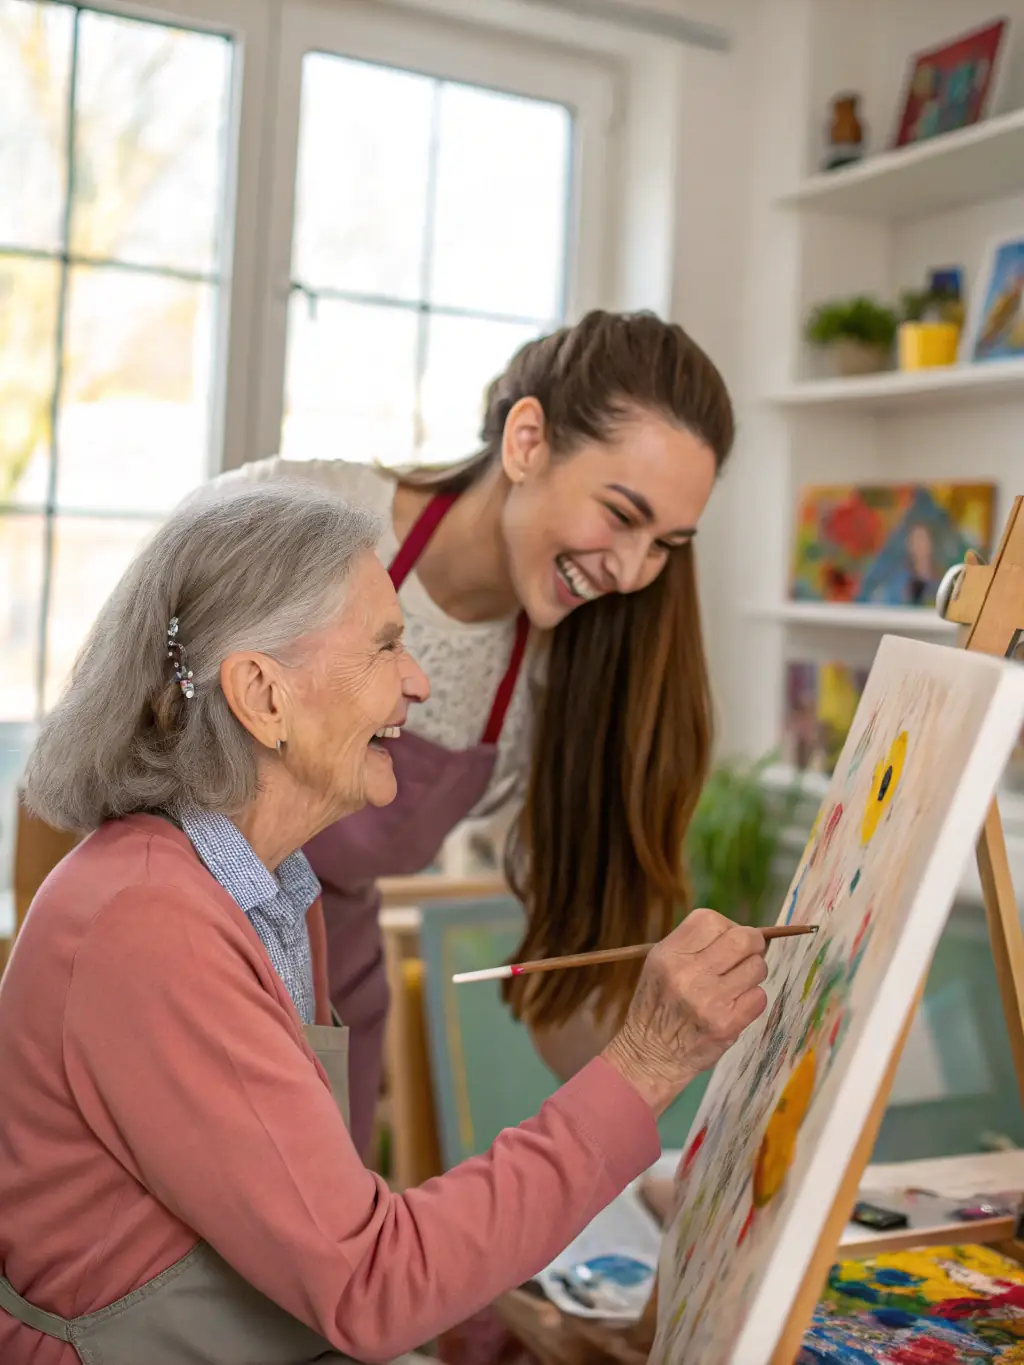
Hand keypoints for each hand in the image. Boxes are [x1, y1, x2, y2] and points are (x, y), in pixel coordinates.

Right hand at [602, 909, 767, 1115]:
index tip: (728, 940)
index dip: (727, 926)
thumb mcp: (659, 965)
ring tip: (737, 984)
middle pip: (742, 939)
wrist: (651, 1056)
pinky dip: (753, 998)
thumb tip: (741, 932)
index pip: (711, 920)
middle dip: (753, 943)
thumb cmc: (658, 1005)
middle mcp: (688, 974)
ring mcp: (709, 1000)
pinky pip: (759, 996)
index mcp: (668, 955)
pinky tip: (736, 1005)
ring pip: (757, 967)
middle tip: (748, 954)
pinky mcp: (727, 1024)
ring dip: (753, 973)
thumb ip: (693, 945)